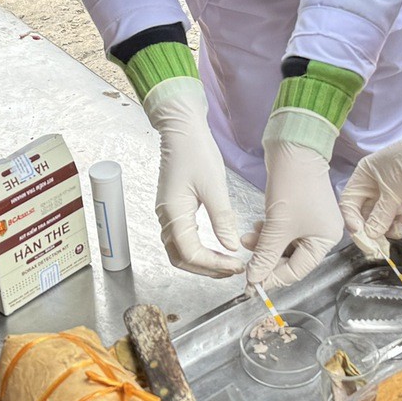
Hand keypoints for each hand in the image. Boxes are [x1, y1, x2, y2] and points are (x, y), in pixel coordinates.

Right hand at [143, 79, 244, 277]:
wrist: (181, 130)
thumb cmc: (196, 152)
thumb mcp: (215, 186)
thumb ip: (222, 220)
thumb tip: (230, 246)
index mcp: (173, 213)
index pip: (191, 253)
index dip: (214, 264)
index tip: (236, 264)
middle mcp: (165, 218)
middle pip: (181, 259)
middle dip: (206, 269)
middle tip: (232, 270)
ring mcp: (166, 214)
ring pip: (179, 251)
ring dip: (202, 262)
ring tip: (226, 263)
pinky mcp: (172, 209)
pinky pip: (181, 239)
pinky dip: (197, 250)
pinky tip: (215, 247)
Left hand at [244, 137, 340, 289]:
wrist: (293, 148)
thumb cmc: (293, 187)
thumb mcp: (277, 226)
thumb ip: (265, 256)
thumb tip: (254, 279)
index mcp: (325, 240)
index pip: (297, 271)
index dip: (273, 278)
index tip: (251, 282)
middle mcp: (321, 233)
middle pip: (290, 258)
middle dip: (266, 259)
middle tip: (247, 262)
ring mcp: (309, 221)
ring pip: (282, 244)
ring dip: (264, 244)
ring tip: (247, 239)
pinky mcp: (297, 210)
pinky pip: (281, 230)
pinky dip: (267, 232)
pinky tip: (255, 228)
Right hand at [339, 109, 401, 259]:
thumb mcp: (395, 188)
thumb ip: (381, 213)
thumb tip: (370, 236)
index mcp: (362, 177)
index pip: (348, 204)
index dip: (352, 222)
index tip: (363, 237)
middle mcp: (371, 186)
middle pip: (361, 214)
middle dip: (369, 230)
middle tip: (378, 246)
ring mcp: (387, 194)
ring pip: (377, 219)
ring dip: (384, 229)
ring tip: (396, 229)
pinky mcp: (401, 199)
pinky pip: (391, 218)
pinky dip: (395, 225)